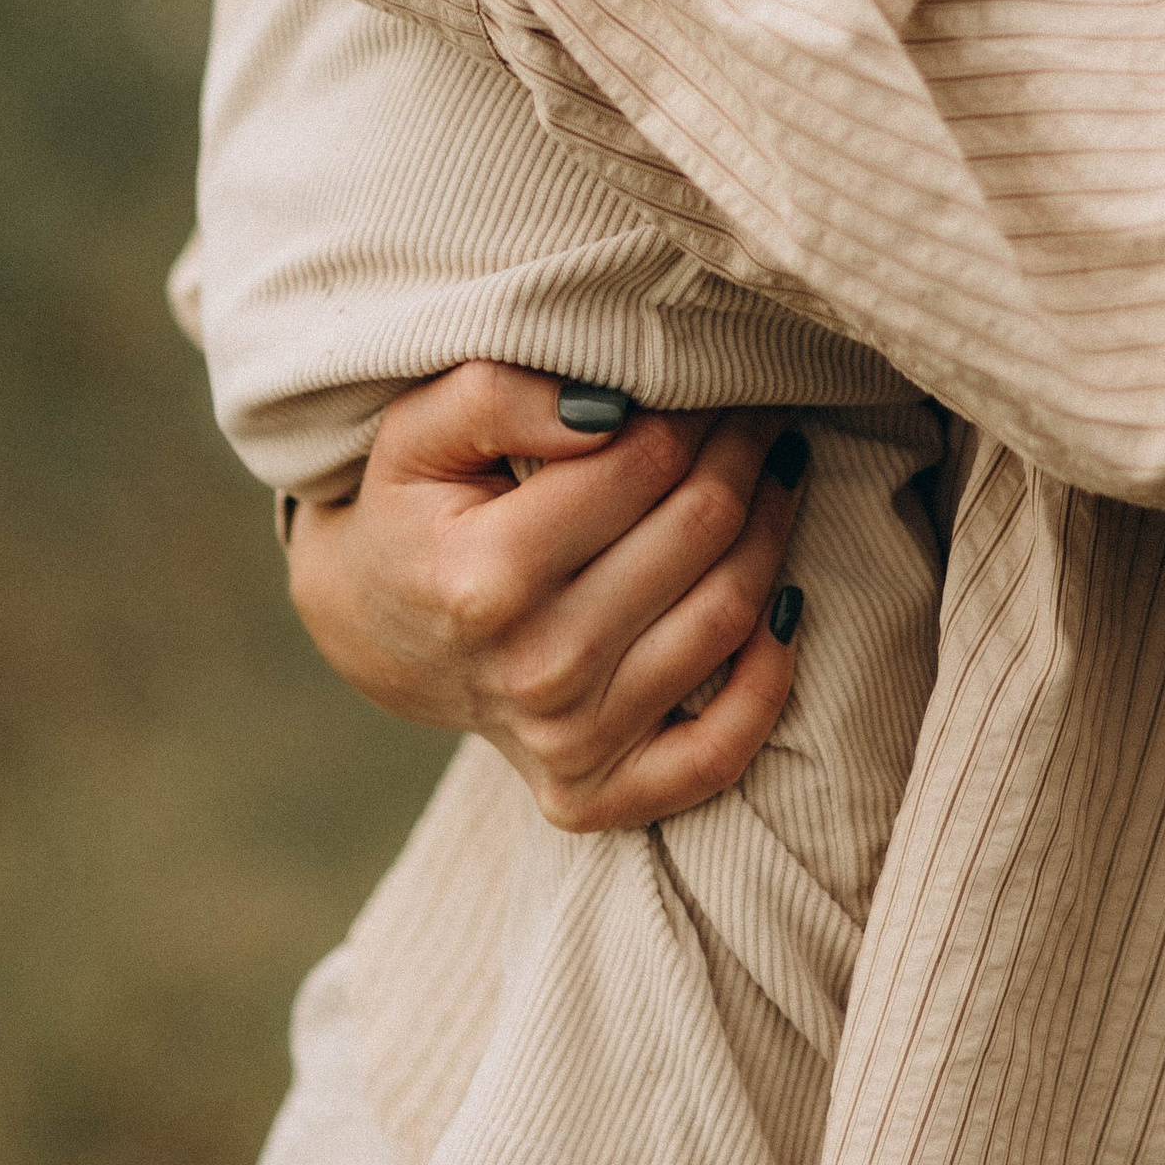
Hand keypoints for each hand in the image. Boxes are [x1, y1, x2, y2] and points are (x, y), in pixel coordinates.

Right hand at [285, 366, 808, 827]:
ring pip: (728, 614)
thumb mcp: (419, 431)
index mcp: (488, 576)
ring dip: (774, 530)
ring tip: (778, 470)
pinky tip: (787, 603)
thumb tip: (611, 407)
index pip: (644, 462)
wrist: (377, 631)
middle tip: (761, 404)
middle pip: (700, 531)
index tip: (713, 371)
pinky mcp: (591, 794)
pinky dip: (769, 679)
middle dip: (744, 451)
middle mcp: (535, 669)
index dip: (694, 404)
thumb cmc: (413, 510)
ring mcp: (567, 742)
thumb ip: (500, 395)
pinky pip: (718, 752)